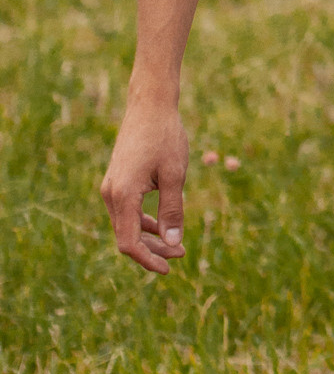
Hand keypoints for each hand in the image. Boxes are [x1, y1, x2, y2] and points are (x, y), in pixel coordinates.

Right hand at [101, 92, 189, 274]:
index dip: (148, 260)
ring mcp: (112, 187)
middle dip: (154, 250)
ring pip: (127, 225)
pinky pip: (127, 211)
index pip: (129, 243)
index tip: (169, 268)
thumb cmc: (165, 137)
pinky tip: (163, 225)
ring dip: (150, 237)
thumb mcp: (175, 175)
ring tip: (177, 244)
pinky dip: (144, 222)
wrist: (150, 105)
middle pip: (127, 237)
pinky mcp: (117, 181)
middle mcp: (111, 194)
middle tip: (182, 254)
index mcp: (123, 195)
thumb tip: (174, 243)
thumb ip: (173, 210)